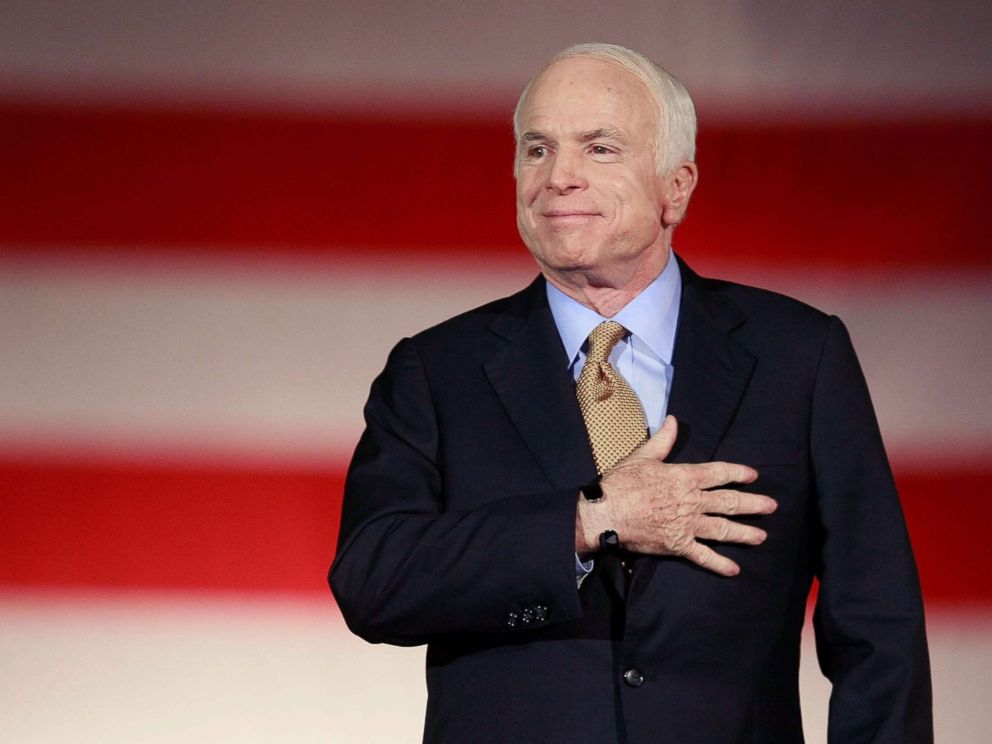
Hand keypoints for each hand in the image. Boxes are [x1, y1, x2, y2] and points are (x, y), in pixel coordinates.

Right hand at [576, 415, 776, 575]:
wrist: (607, 512)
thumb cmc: (622, 483)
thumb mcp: (643, 456)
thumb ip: (662, 440)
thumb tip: (673, 420)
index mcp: (685, 477)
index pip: (720, 473)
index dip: (738, 473)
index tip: (753, 476)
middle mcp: (692, 501)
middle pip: (729, 502)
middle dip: (753, 504)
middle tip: (771, 506)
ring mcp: (687, 524)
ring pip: (723, 529)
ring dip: (744, 533)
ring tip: (761, 536)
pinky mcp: (678, 544)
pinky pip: (703, 556)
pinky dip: (719, 563)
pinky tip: (734, 569)